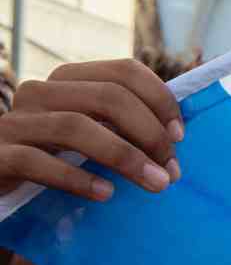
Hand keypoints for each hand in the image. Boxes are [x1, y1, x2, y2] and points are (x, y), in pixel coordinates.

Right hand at [0, 59, 182, 201]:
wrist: (1, 183)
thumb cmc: (55, 161)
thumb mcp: (91, 136)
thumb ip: (123, 127)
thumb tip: (176, 137)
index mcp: (68, 81)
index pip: (124, 71)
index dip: (160, 100)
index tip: (179, 136)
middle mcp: (39, 93)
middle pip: (107, 97)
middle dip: (149, 133)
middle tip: (172, 169)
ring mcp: (14, 123)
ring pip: (75, 126)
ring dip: (124, 157)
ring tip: (156, 183)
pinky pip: (36, 161)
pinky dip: (77, 178)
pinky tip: (106, 193)